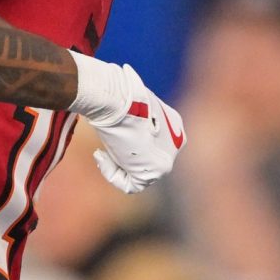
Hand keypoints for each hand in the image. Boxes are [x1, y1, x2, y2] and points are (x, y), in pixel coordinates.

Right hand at [70, 56, 184, 192]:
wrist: (118, 98)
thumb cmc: (117, 95)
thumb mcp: (128, 104)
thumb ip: (131, 118)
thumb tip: (112, 111)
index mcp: (173, 124)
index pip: (151, 145)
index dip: (128, 146)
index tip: (113, 138)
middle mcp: (177, 142)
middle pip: (146, 161)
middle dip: (123, 159)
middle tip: (105, 150)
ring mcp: (169, 156)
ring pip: (139, 175)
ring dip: (116, 167)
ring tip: (103, 153)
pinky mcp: (159, 170)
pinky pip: (132, 185)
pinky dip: (113, 175)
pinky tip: (103, 157)